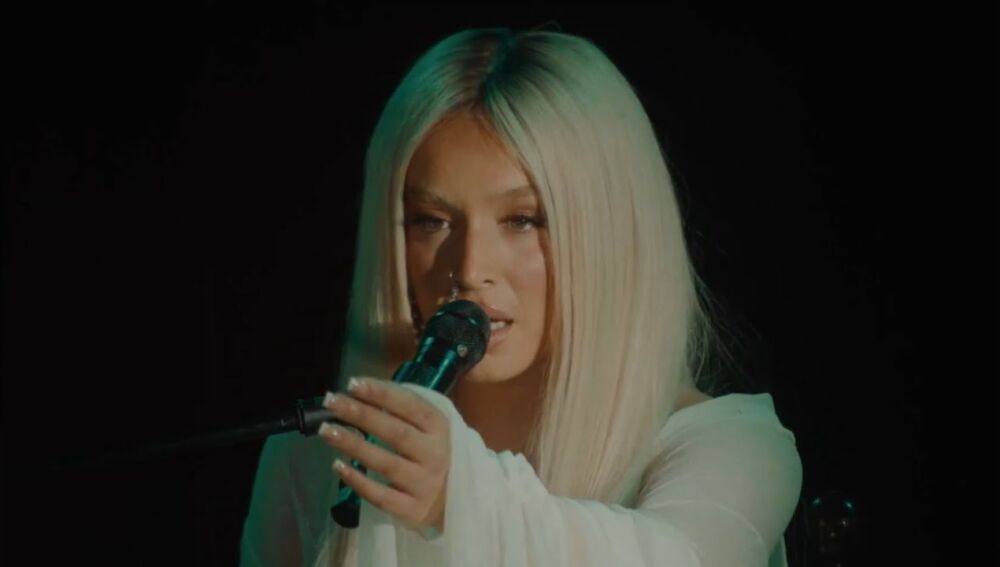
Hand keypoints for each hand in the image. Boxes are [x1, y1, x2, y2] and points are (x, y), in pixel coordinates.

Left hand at [319, 376, 449, 533]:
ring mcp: (424, 484)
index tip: (352, 383)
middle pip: (396, 432)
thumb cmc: (431, 453)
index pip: (411, 405)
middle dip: (361, 414)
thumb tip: (360, 391)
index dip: (381, 393)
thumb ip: (401, 410)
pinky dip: (358, 481)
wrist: (452, 499)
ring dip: (353, 445)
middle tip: (331, 403)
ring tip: (327, 431)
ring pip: (386, 463)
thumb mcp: (428, 427)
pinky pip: (381, 496)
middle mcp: (436, 454)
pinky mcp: (412, 509)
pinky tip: (338, 465)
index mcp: (440, 428)